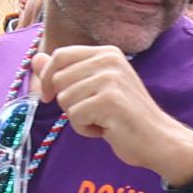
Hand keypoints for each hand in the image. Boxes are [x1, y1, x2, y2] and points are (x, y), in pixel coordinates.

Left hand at [31, 43, 192, 186]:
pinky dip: (85, 129)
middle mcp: (109, 60)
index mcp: (107, 53)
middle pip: (59, 79)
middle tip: (93, 111)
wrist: (158, 139)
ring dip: (78, 118)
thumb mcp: (93, 89)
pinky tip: (106, 128)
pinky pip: (75, 116)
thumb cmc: (124, 116)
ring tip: (102, 120)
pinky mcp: (109, 100)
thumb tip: (35, 59)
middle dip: (68, 102)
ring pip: (65, 99)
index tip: (48, 96)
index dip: (47, 77)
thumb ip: (65, 72)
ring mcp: (111, 79)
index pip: (61, 55)